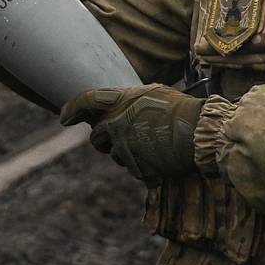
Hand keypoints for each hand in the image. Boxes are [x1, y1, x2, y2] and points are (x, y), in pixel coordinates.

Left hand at [60, 84, 202, 183]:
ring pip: (114, 156)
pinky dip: (145, 167)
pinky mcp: (136, 167)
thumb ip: (128, 101)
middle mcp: (116, 124)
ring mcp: (125, 147)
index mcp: (120, 102)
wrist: (201, 132)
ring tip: (152, 146)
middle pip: (96, 137)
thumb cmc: (181, 110)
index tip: (64, 118)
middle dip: (106, 140)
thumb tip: (115, 108)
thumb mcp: (152, 94)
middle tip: (125, 138)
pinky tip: (160, 158)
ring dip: (127, 154)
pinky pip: (134, 170)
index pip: (86, 101)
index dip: (72, 109)